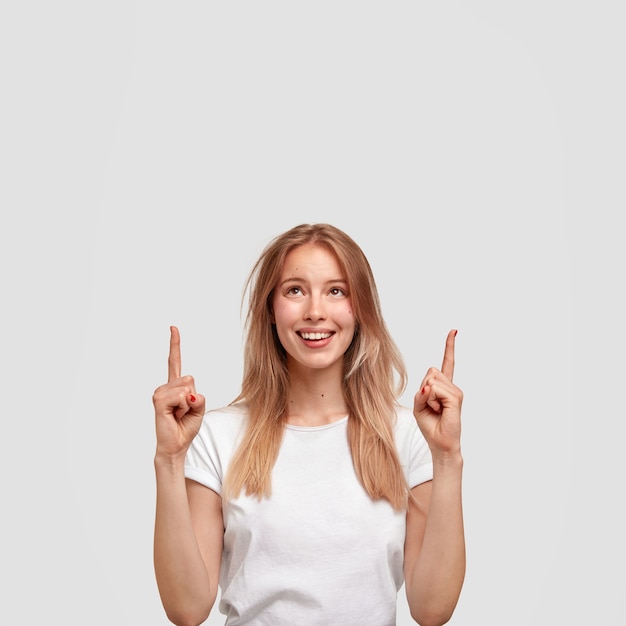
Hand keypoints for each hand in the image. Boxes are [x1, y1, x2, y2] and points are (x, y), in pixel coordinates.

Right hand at [152, 326, 205, 460]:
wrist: (177, 445)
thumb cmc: (186, 427)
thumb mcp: (199, 409)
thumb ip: (198, 397)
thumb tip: (189, 393)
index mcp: (175, 386)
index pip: (174, 361)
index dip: (174, 344)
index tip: (173, 328)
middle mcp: (165, 387)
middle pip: (190, 378)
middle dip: (194, 397)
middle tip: (184, 411)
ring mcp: (160, 393)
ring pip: (187, 387)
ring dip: (189, 405)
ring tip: (178, 415)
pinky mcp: (159, 401)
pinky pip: (182, 396)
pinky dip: (184, 407)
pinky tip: (175, 416)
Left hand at [413, 330, 462, 457]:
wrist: (441, 444)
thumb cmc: (430, 425)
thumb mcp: (418, 406)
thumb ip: (421, 392)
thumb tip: (429, 384)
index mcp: (443, 386)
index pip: (447, 363)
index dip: (449, 347)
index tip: (454, 331)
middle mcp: (451, 386)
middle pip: (430, 372)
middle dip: (423, 388)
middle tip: (430, 405)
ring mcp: (455, 391)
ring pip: (432, 380)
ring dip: (427, 396)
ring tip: (436, 409)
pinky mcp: (456, 398)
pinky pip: (435, 389)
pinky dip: (431, 399)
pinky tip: (438, 409)